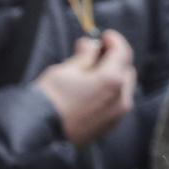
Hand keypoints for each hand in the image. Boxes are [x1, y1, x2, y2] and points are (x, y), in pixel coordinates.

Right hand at [35, 30, 135, 145]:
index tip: (106, 35)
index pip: (123, 52)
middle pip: (126, 70)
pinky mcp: (111, 125)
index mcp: (113, 79)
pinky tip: (92, 90)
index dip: (115, 40)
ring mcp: (118, 113)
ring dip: (113, 76)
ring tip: (90, 73)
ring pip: (124, 87)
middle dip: (114, 59)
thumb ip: (85, 55)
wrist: (42, 133)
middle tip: (95, 53)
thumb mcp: (66, 69)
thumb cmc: (51, 98)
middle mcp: (122, 97)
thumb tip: (92, 45)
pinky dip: (110, 92)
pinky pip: (117, 102)